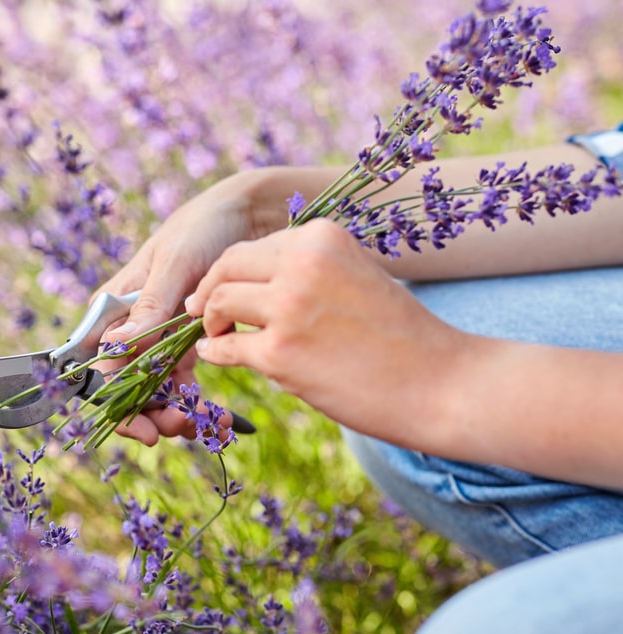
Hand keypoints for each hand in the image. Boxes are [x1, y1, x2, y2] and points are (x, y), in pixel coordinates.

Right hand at [94, 170, 287, 443]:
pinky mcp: (184, 342)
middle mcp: (128, 328)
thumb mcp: (174, 265)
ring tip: (207, 425)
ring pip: (153, 392)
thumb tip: (115, 345)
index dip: (117, 405)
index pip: (100, 369)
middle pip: (124, 388)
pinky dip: (196, 403)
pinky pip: (181, 383)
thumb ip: (148, 307)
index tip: (146, 428)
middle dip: (149, 415)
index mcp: (112, 309)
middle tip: (181, 428)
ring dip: (175, 414)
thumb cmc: (200, 229)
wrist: (247, 214)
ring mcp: (156, 338)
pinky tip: (217, 417)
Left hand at [185, 219, 469, 437]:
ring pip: (218, 303)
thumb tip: (256, 280)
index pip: (253, 248)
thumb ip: (309, 269)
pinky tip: (216, 355)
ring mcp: (288, 308)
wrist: (443, 383)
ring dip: (210, 321)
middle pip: (226, 267)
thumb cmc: (403, 336)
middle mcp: (302, 263)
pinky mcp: (279, 354)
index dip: (231, 271)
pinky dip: (214, 351)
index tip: (220, 289)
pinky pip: (224, 348)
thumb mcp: (357, 276)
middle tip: (201, 311)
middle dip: (208, 290)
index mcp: (322, 237)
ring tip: (216, 335)